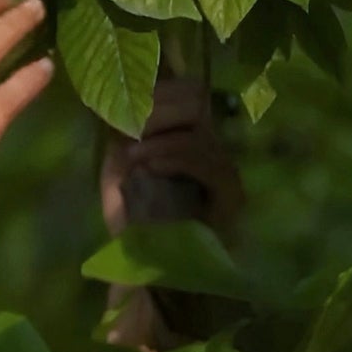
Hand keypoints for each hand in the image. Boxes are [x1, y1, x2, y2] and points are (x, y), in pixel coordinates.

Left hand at [100, 77, 244, 242]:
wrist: (145, 263)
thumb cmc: (131, 214)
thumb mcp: (120, 164)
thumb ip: (123, 129)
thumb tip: (121, 94)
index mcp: (185, 132)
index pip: (189, 88)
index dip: (159, 89)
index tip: (127, 105)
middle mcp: (210, 144)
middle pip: (196, 97)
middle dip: (158, 108)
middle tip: (130, 129)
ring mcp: (223, 168)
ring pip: (199, 129)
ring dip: (159, 138)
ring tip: (133, 156)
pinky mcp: (231, 193)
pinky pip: (206, 160)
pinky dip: (173, 158)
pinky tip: (149, 167)